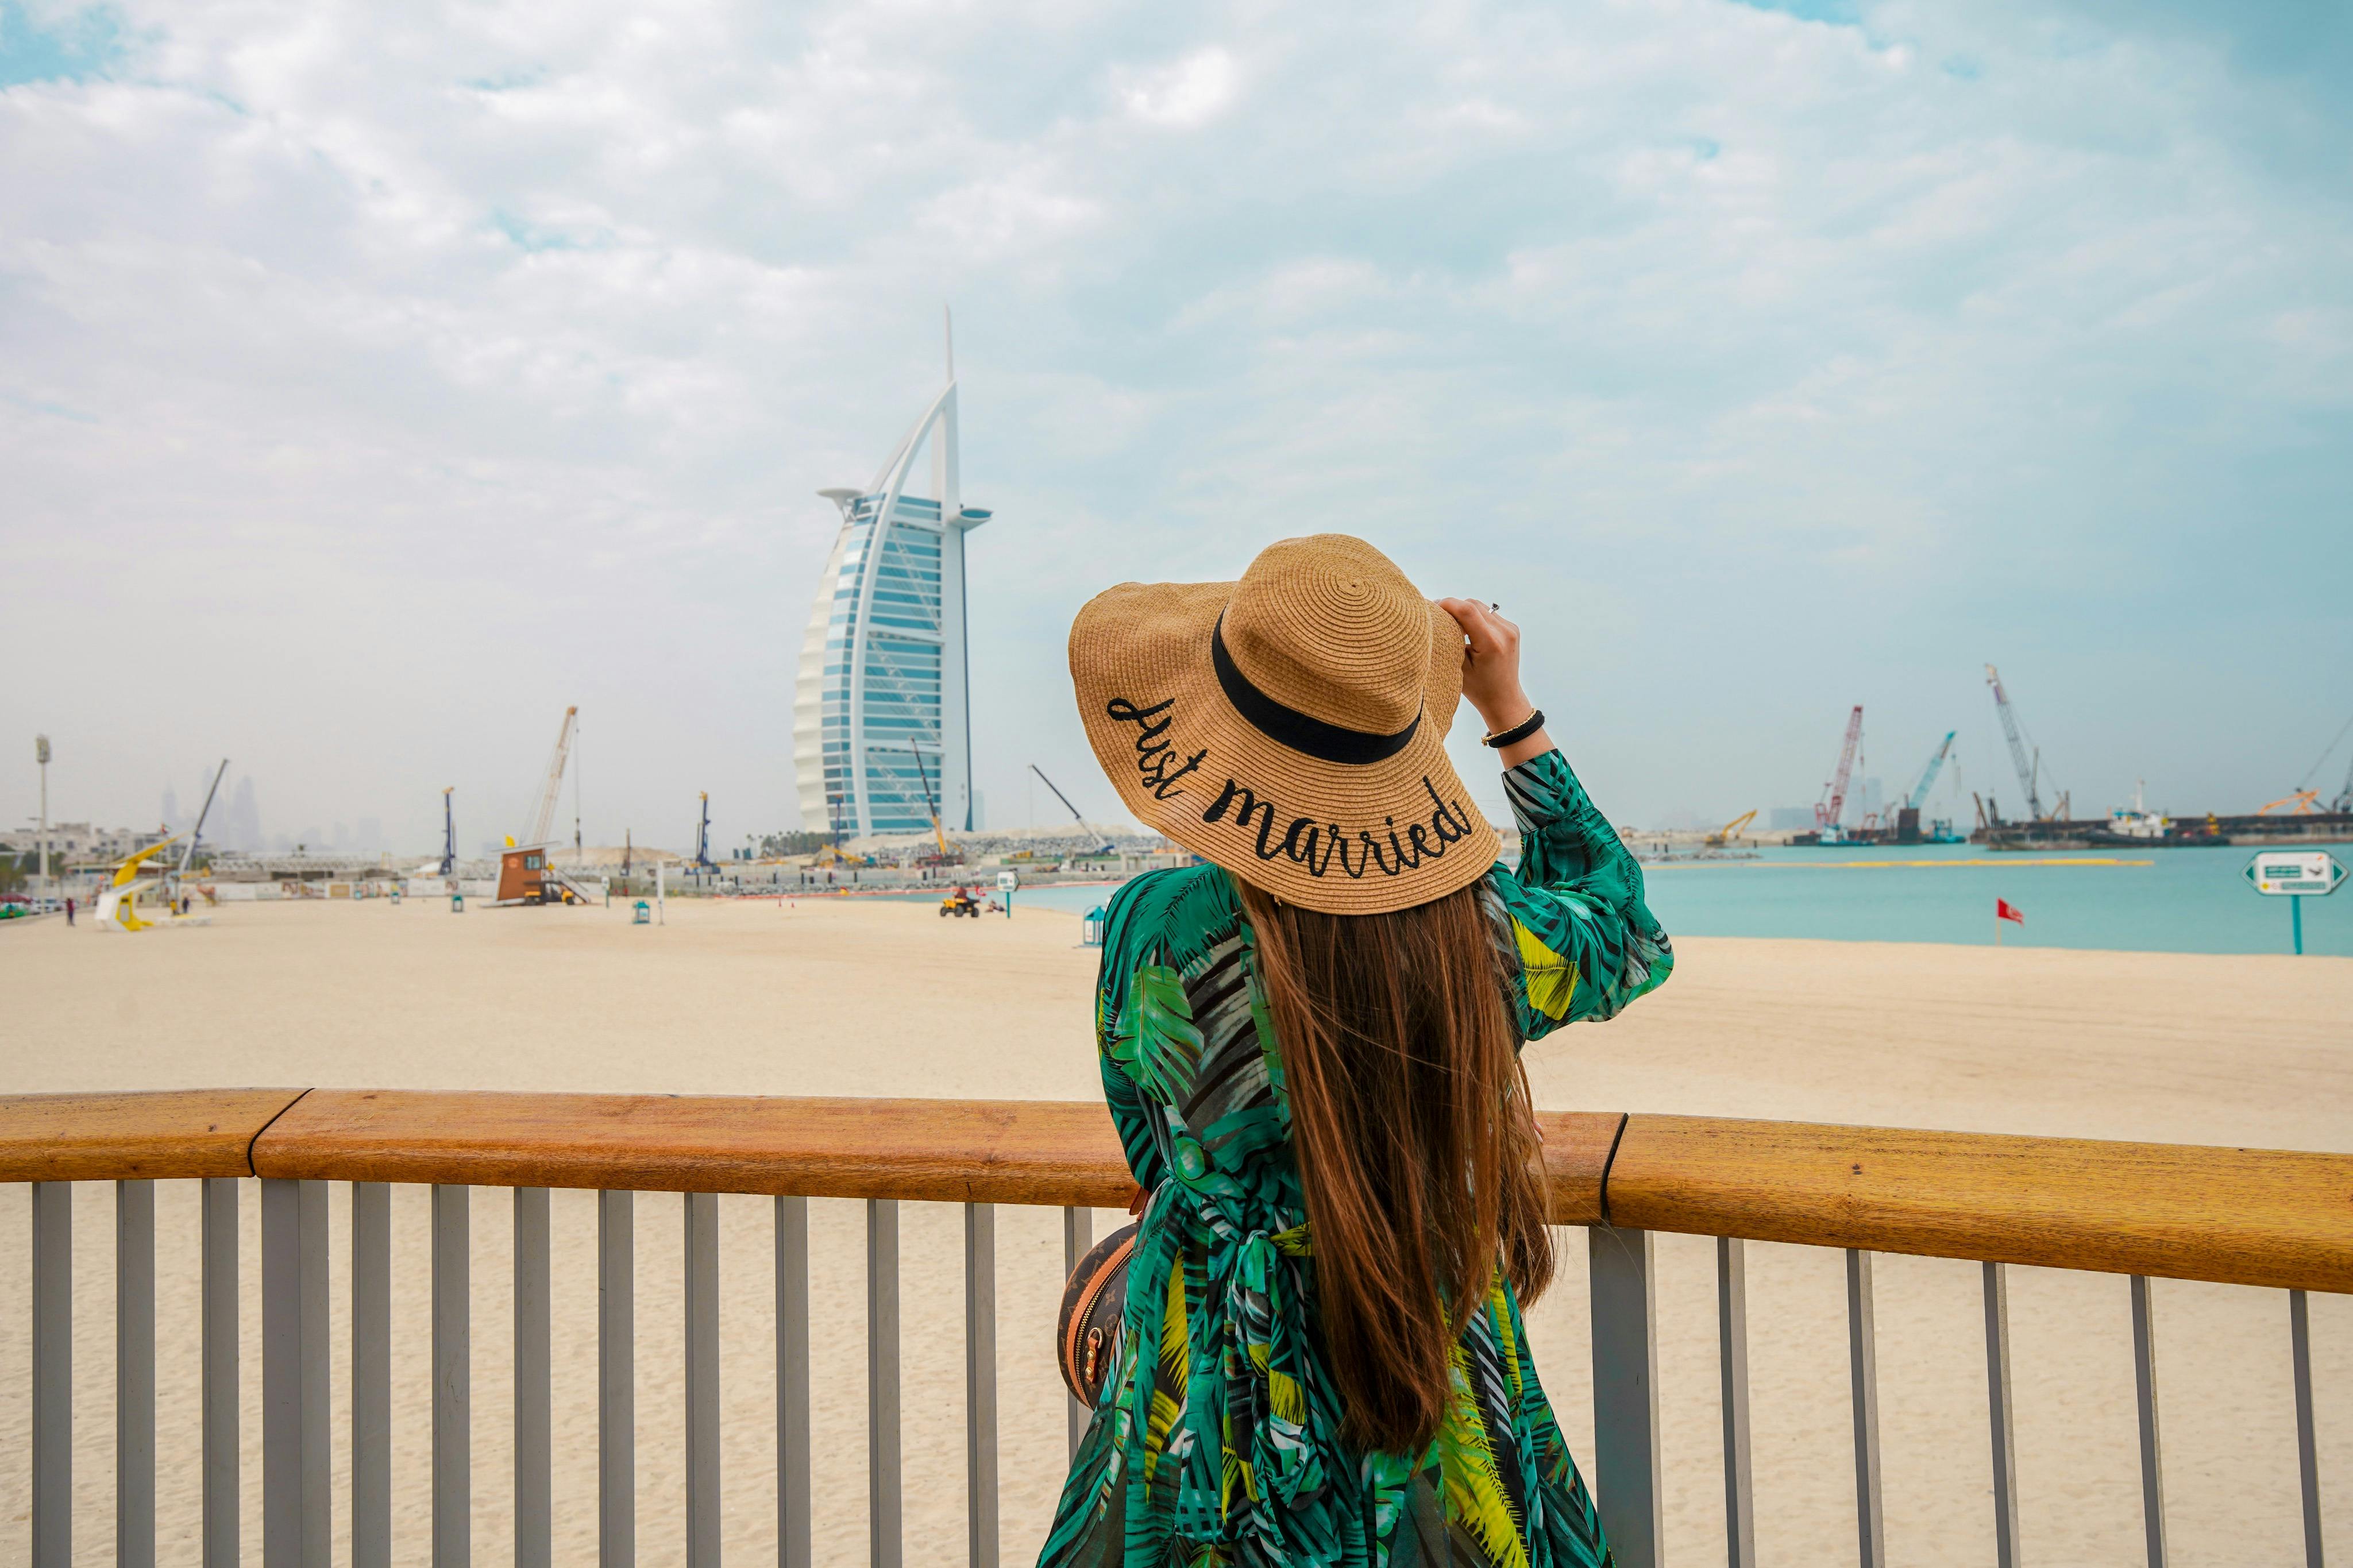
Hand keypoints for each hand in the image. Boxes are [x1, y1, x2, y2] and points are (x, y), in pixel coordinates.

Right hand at [1435, 598, 1532, 731]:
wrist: (1504, 699)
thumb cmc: (1478, 689)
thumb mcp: (1459, 666)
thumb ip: (1449, 641)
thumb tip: (1436, 618)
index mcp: (1491, 643)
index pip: (1467, 610)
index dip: (1447, 604)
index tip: (1433, 608)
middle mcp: (1504, 632)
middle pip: (1473, 604)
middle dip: (1454, 607)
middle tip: (1439, 617)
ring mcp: (1510, 629)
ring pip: (1480, 606)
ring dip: (1464, 611)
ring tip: (1452, 624)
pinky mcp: (1512, 628)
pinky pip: (1488, 613)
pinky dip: (1474, 616)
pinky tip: (1467, 630)